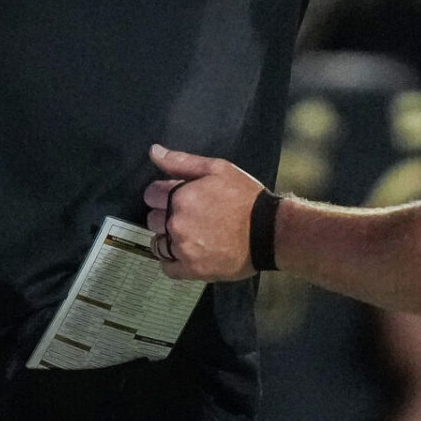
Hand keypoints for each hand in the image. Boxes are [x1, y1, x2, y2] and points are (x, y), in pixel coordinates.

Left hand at [143, 143, 261, 281]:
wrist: (269, 232)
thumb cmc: (247, 198)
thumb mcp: (218, 169)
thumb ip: (181, 161)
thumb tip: (154, 151)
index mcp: (181, 196)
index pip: (151, 195)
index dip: (161, 194)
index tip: (174, 197)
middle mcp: (177, 223)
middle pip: (152, 219)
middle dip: (164, 215)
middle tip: (187, 216)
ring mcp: (184, 248)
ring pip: (158, 243)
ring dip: (167, 238)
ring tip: (189, 235)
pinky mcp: (192, 269)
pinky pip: (167, 267)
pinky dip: (171, 261)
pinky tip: (185, 253)